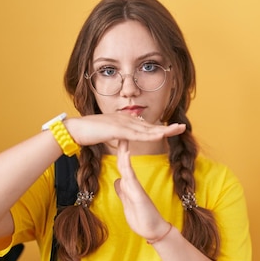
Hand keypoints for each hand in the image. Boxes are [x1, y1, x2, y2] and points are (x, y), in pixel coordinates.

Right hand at [66, 113, 184, 146]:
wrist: (76, 129)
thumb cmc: (89, 132)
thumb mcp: (109, 134)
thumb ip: (119, 136)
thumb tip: (125, 140)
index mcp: (125, 120)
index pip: (146, 126)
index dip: (160, 128)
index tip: (172, 130)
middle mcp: (127, 119)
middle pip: (151, 125)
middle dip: (168, 127)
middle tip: (183, 127)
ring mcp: (123, 123)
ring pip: (148, 128)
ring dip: (164, 130)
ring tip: (179, 129)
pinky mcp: (118, 129)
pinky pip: (138, 134)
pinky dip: (150, 135)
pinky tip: (161, 135)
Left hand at [113, 139, 170, 240]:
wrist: (154, 231)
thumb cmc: (142, 218)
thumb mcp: (127, 203)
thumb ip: (123, 191)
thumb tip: (117, 181)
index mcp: (130, 185)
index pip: (123, 165)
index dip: (119, 152)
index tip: (115, 140)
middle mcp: (133, 184)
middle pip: (125, 162)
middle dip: (122, 146)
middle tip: (120, 130)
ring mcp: (136, 188)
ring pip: (127, 167)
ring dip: (124, 153)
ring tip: (122, 138)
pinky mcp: (138, 195)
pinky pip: (131, 179)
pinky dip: (127, 168)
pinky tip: (125, 159)